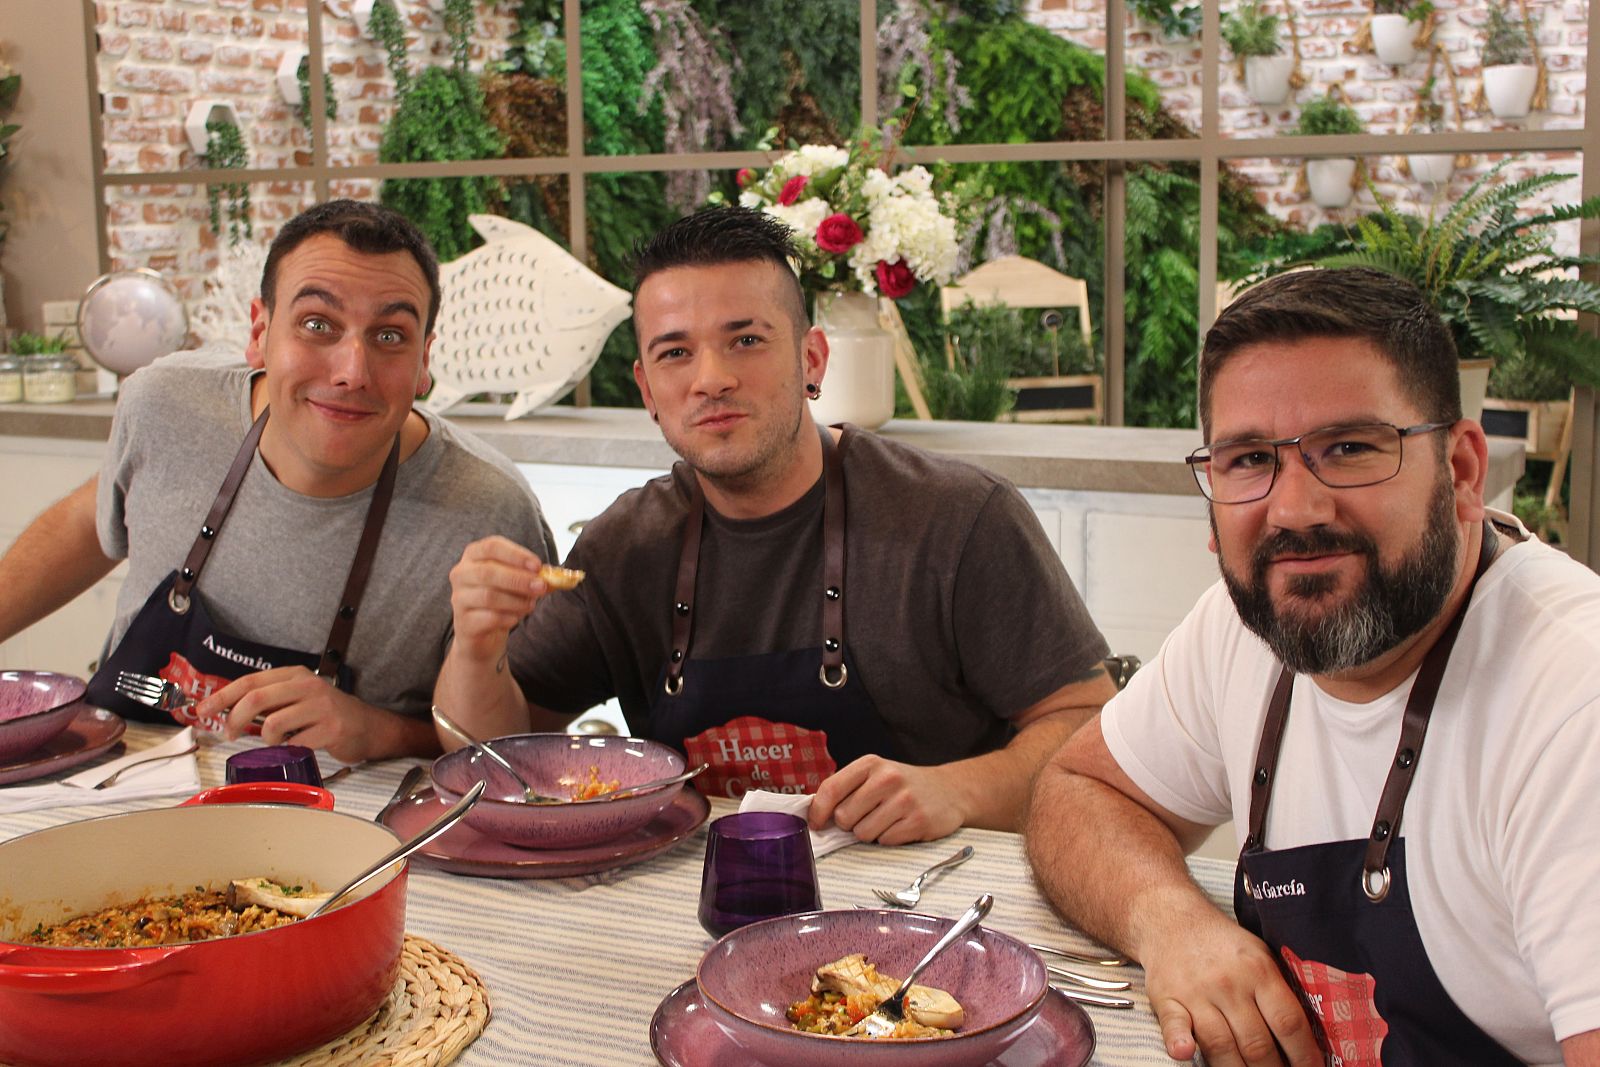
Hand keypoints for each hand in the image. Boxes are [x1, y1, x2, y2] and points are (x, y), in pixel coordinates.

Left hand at [203, 666, 394, 763]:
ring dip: (265, 739)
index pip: (249, 681)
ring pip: (273, 723)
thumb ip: (268, 701)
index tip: (202, 711)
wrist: (368, 727)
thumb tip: (227, 710)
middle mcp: (307, 686)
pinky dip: (288, 750)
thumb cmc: (326, 715)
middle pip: (256, 698)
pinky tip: (296, 747)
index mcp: (294, 675)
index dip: (221, 697)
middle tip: (229, 734)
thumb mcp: (297, 698)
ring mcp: (321, 707)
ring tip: (275, 742)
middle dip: (234, 719)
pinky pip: (295, 743)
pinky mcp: (331, 728)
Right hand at [447, 536, 550, 664]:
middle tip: (541, 587)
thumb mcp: (516, 583)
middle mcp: (461, 574)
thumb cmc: (501, 600)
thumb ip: (534, 576)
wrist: (481, 634)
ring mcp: (459, 598)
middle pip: (488, 572)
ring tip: (531, 604)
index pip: (492, 546)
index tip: (537, 565)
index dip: (516, 554)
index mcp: (474, 556)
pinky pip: (488, 618)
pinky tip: (516, 618)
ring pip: (489, 596)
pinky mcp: (463, 622)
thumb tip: (560, 576)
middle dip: (519, 579)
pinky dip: (508, 618)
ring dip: (516, 600)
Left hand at [807, 757, 966, 844]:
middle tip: (866, 817)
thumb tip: (815, 814)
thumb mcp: (876, 775)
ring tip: (886, 821)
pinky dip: (889, 839)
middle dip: (850, 824)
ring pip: (863, 833)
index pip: (831, 788)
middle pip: (844, 816)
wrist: (950, 790)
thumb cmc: (904, 786)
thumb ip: (847, 789)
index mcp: (871, 764)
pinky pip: (885, 841)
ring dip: (870, 834)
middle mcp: (887, 778)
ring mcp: (904, 800)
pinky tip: (901, 827)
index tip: (816, 824)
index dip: (818, 811)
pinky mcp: (919, 821)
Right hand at [1138, 909, 1321, 1066]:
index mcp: (1258, 970)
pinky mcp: (1167, 998)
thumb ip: (1280, 989)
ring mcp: (1196, 992)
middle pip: (1257, 1042)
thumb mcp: (1260, 953)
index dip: (1304, 1055)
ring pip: (1221, 1045)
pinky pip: (1174, 1025)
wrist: (1171, 919)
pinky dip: (1179, 1042)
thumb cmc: (1222, 944)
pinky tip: (1185, 1053)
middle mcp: (1228, 983)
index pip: (1288, 1022)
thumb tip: (1309, 1033)